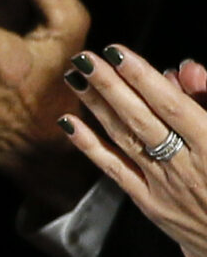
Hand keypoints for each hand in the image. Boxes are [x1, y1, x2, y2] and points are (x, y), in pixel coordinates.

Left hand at [59, 47, 206, 256]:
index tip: (118, 52)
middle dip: (110, 86)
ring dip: (97, 107)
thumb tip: (184, 69)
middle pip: (141, 120)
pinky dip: (90, 146)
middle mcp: (186, 167)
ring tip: (75, 78)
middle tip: (83, 58)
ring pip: (125, 140)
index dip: (144, 78)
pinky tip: (69, 123)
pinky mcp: (149, 203)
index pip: (173, 107)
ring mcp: (164, 187)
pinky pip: (115, 170)